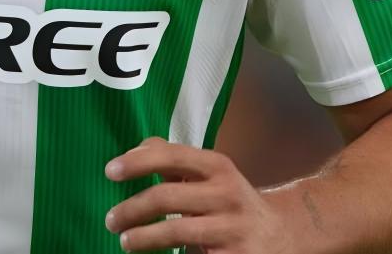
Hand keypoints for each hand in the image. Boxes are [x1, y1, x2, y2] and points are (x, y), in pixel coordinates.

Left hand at [104, 137, 292, 252]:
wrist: (282, 236)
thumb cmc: (231, 202)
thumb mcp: (211, 174)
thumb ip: (175, 161)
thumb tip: (136, 149)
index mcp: (217, 167)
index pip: (170, 156)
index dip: (137, 162)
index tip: (109, 172)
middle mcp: (226, 193)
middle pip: (166, 197)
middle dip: (131, 209)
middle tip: (111, 220)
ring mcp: (232, 228)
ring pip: (176, 232)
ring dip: (143, 238)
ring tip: (125, 241)